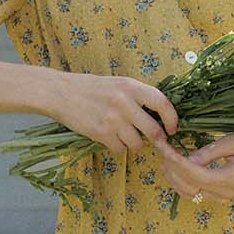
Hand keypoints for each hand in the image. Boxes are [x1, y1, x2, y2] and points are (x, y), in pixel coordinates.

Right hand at [48, 72, 177, 151]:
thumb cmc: (92, 88)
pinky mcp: (101, 133)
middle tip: (154, 140)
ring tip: (123, 135)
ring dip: (134, 144)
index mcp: (131, 86)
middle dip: (156, 139)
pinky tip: (109, 137)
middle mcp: (124, 102)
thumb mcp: (118, 84)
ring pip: (137, 144)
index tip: (172, 129)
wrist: (61, 92)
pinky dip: (117, 147)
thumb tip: (160, 116)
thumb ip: (138, 96)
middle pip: (154, 131)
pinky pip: (119, 149)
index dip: (172, 119)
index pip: (162, 103)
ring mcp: (113, 119)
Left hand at [151, 132, 233, 202]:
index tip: (164, 147)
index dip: (177, 162)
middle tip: (160, 148)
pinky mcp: (217, 196)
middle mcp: (226, 192)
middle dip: (171, 167)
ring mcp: (222, 197)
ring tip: (164, 156)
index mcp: (233, 177)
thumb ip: (211, 151)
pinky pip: (193, 193)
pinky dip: (180, 181)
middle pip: (189, 185)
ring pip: (188, 192)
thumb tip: (188, 158)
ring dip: (172, 176)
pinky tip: (173, 167)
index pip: (197, 173)